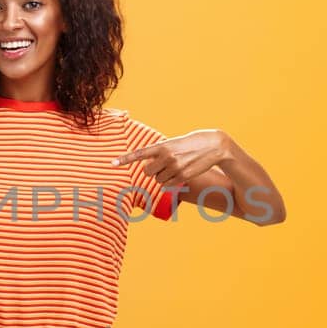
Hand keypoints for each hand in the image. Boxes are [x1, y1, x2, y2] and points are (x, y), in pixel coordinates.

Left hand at [112, 129, 231, 191]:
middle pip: (147, 171)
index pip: (139, 153)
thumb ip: (160, 151)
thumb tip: (148, 163)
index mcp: (162, 145)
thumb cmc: (192, 142)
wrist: (214, 146)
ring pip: (158, 180)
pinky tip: (180, 173)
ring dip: (163, 176)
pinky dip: (170, 182)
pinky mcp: (183, 177)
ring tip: (176, 166)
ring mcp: (175, 168)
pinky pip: (168, 185)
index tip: (112, 163)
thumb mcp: (175, 142)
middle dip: (151, 171)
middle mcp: (167, 156)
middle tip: (161, 165)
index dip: (125, 159)